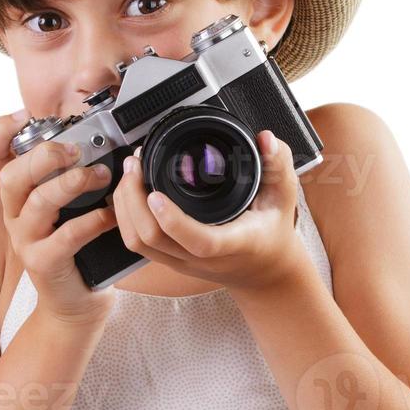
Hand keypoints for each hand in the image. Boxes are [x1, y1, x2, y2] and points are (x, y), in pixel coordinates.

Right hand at [0, 109, 118, 324]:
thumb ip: (70, 173)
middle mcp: (13, 215)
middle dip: (44, 156)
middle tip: (75, 149)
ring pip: (38, 202)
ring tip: (101, 176)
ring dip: (72, 183)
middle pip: (11, 176)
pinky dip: (93, 221)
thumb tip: (99, 138)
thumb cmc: (76, 246)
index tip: (24, 115)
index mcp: (16, 195)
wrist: (76, 300)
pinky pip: (66, 237)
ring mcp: (26, 240)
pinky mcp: (43, 263)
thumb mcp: (68, 205)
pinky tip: (111, 214)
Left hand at [111, 129, 307, 293]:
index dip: (173, 221)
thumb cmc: (272, 232)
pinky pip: (138, 243)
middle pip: (153, 239)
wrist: (264, 270)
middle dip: (133, 200)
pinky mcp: (169, 258)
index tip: (155, 194)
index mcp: (233, 242)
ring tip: (129, 173)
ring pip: (138, 243)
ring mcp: (181, 261)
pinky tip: (129, 192)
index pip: (199, 241)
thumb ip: (278, 164)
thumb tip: (265, 139)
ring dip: (125, 207)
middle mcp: (202, 257)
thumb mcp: (283, 196)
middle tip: (135, 165)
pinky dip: (126, 216)